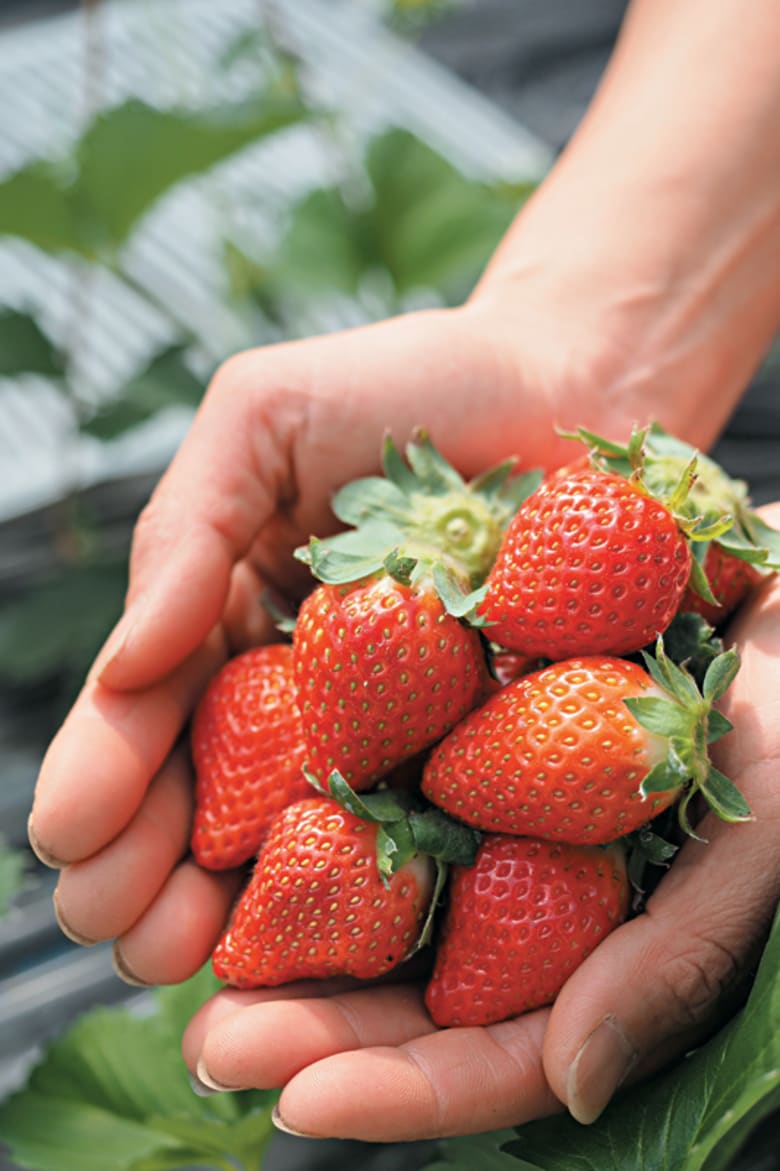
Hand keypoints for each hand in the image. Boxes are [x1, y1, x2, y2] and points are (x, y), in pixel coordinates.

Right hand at [28, 297, 642, 981]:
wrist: (565, 387)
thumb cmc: (407, 386)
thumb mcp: (262, 419)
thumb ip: (184, 530)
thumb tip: (122, 663)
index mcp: (227, 617)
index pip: (149, 711)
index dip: (106, 775)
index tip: (73, 835)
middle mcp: (293, 689)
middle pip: (204, 795)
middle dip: (148, 868)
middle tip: (122, 929)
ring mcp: (379, 728)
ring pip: (289, 836)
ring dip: (228, 907)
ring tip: (186, 957)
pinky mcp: (468, 749)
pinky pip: (408, 826)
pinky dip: (355, 890)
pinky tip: (317, 942)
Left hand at [179, 507, 779, 1140]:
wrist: (761, 573)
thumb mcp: (761, 825)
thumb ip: (675, 956)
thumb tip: (569, 1084)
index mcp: (602, 940)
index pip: (500, 1049)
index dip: (408, 1088)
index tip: (302, 1099)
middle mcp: (536, 891)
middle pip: (415, 990)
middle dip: (314, 1024)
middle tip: (212, 1039)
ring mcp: (494, 813)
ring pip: (378, 898)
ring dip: (285, 928)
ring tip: (183, 942)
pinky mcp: (459, 730)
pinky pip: (372, 778)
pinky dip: (307, 807)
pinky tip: (234, 815)